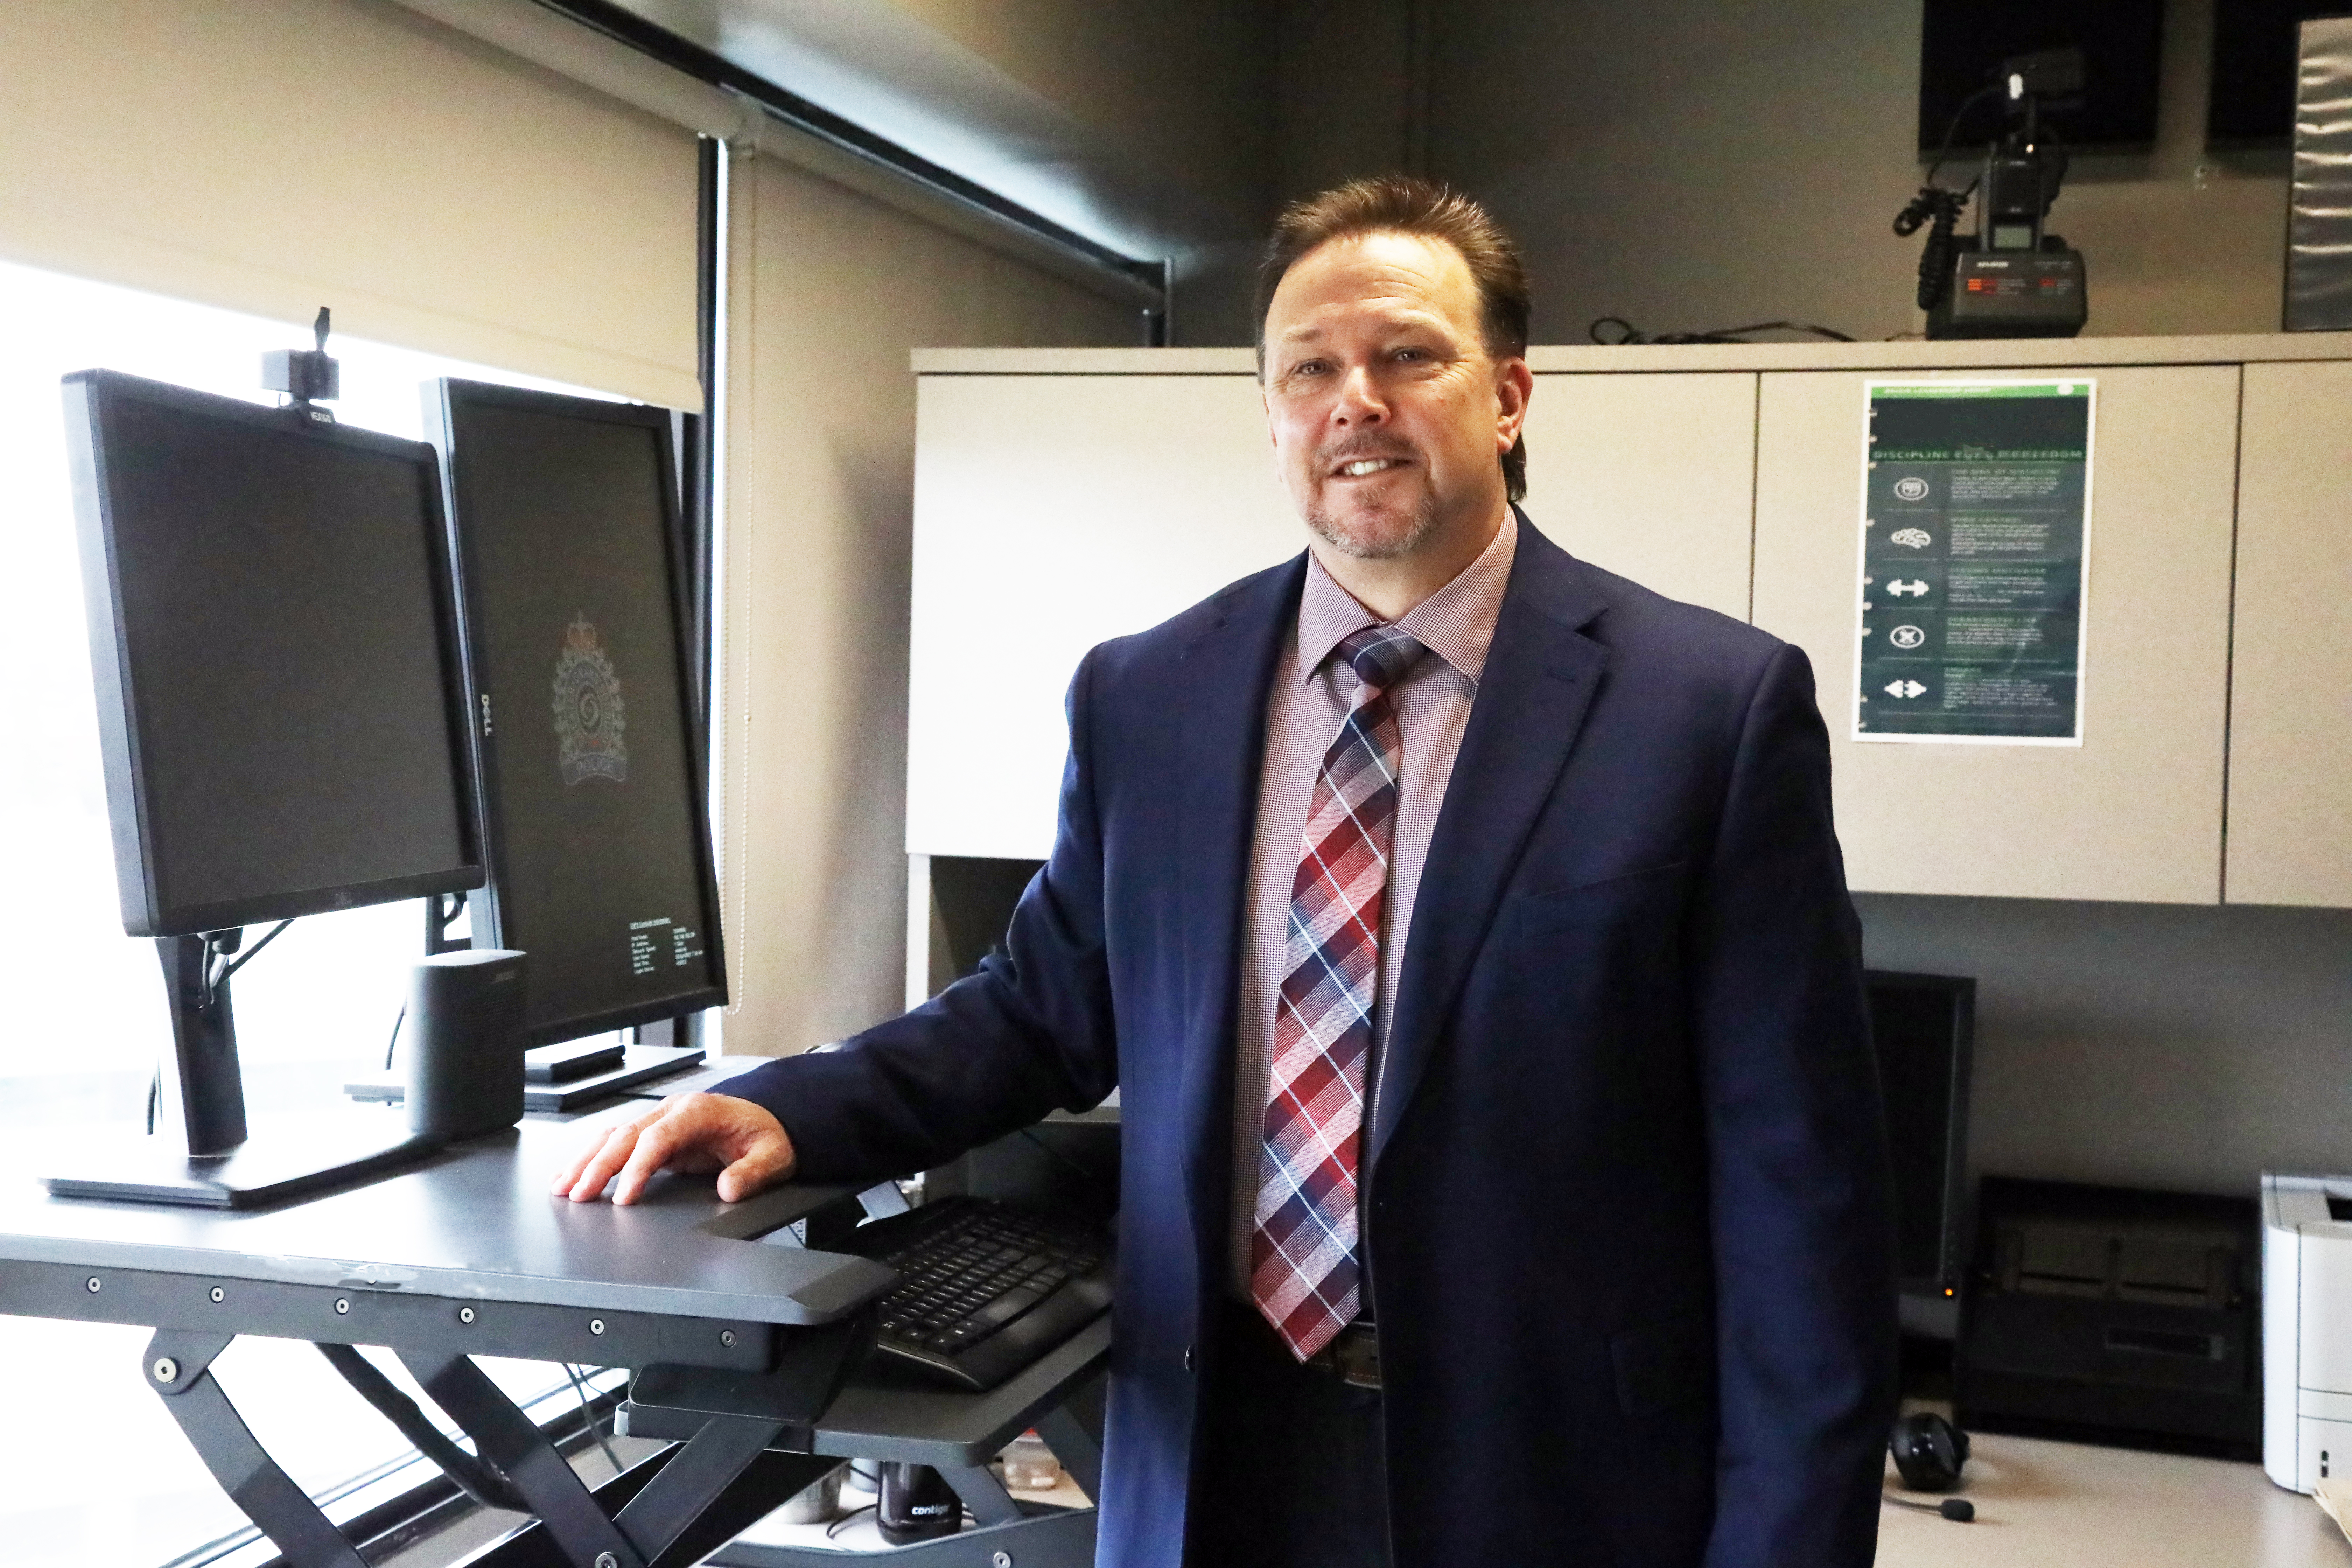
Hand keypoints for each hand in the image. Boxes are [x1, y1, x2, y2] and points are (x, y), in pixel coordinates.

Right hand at [552, 1092, 797, 1205]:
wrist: (769, 1119)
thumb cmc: (767, 1136)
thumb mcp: (773, 1157)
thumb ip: (752, 1173)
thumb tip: (728, 1189)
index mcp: (699, 1112)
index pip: (658, 1139)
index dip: (638, 1168)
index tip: (623, 1197)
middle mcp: (674, 1111)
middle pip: (627, 1135)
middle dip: (599, 1165)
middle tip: (578, 1195)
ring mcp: (661, 1120)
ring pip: (614, 1136)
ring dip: (587, 1160)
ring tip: (563, 1187)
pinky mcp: (655, 1133)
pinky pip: (618, 1141)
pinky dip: (594, 1156)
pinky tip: (574, 1173)